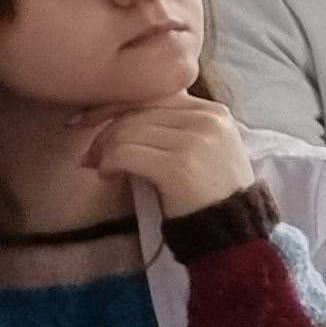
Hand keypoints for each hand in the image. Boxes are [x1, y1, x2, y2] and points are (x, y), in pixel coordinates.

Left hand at [80, 99, 255, 219]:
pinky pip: (124, 152)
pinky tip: (110, 176)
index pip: (153, 94)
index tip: (92, 121)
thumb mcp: (201, 149)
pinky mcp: (179, 165)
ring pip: (126, 130)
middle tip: (93, 156)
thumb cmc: (209, 194)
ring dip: (104, 151)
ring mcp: (196, 141)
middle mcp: (208, 119)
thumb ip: (172, 125)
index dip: (117, 106)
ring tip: (105, 168)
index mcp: (213, 111)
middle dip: (106, 132)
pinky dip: (108, 163)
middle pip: (137, 111)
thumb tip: (115, 113)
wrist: (232, 233)